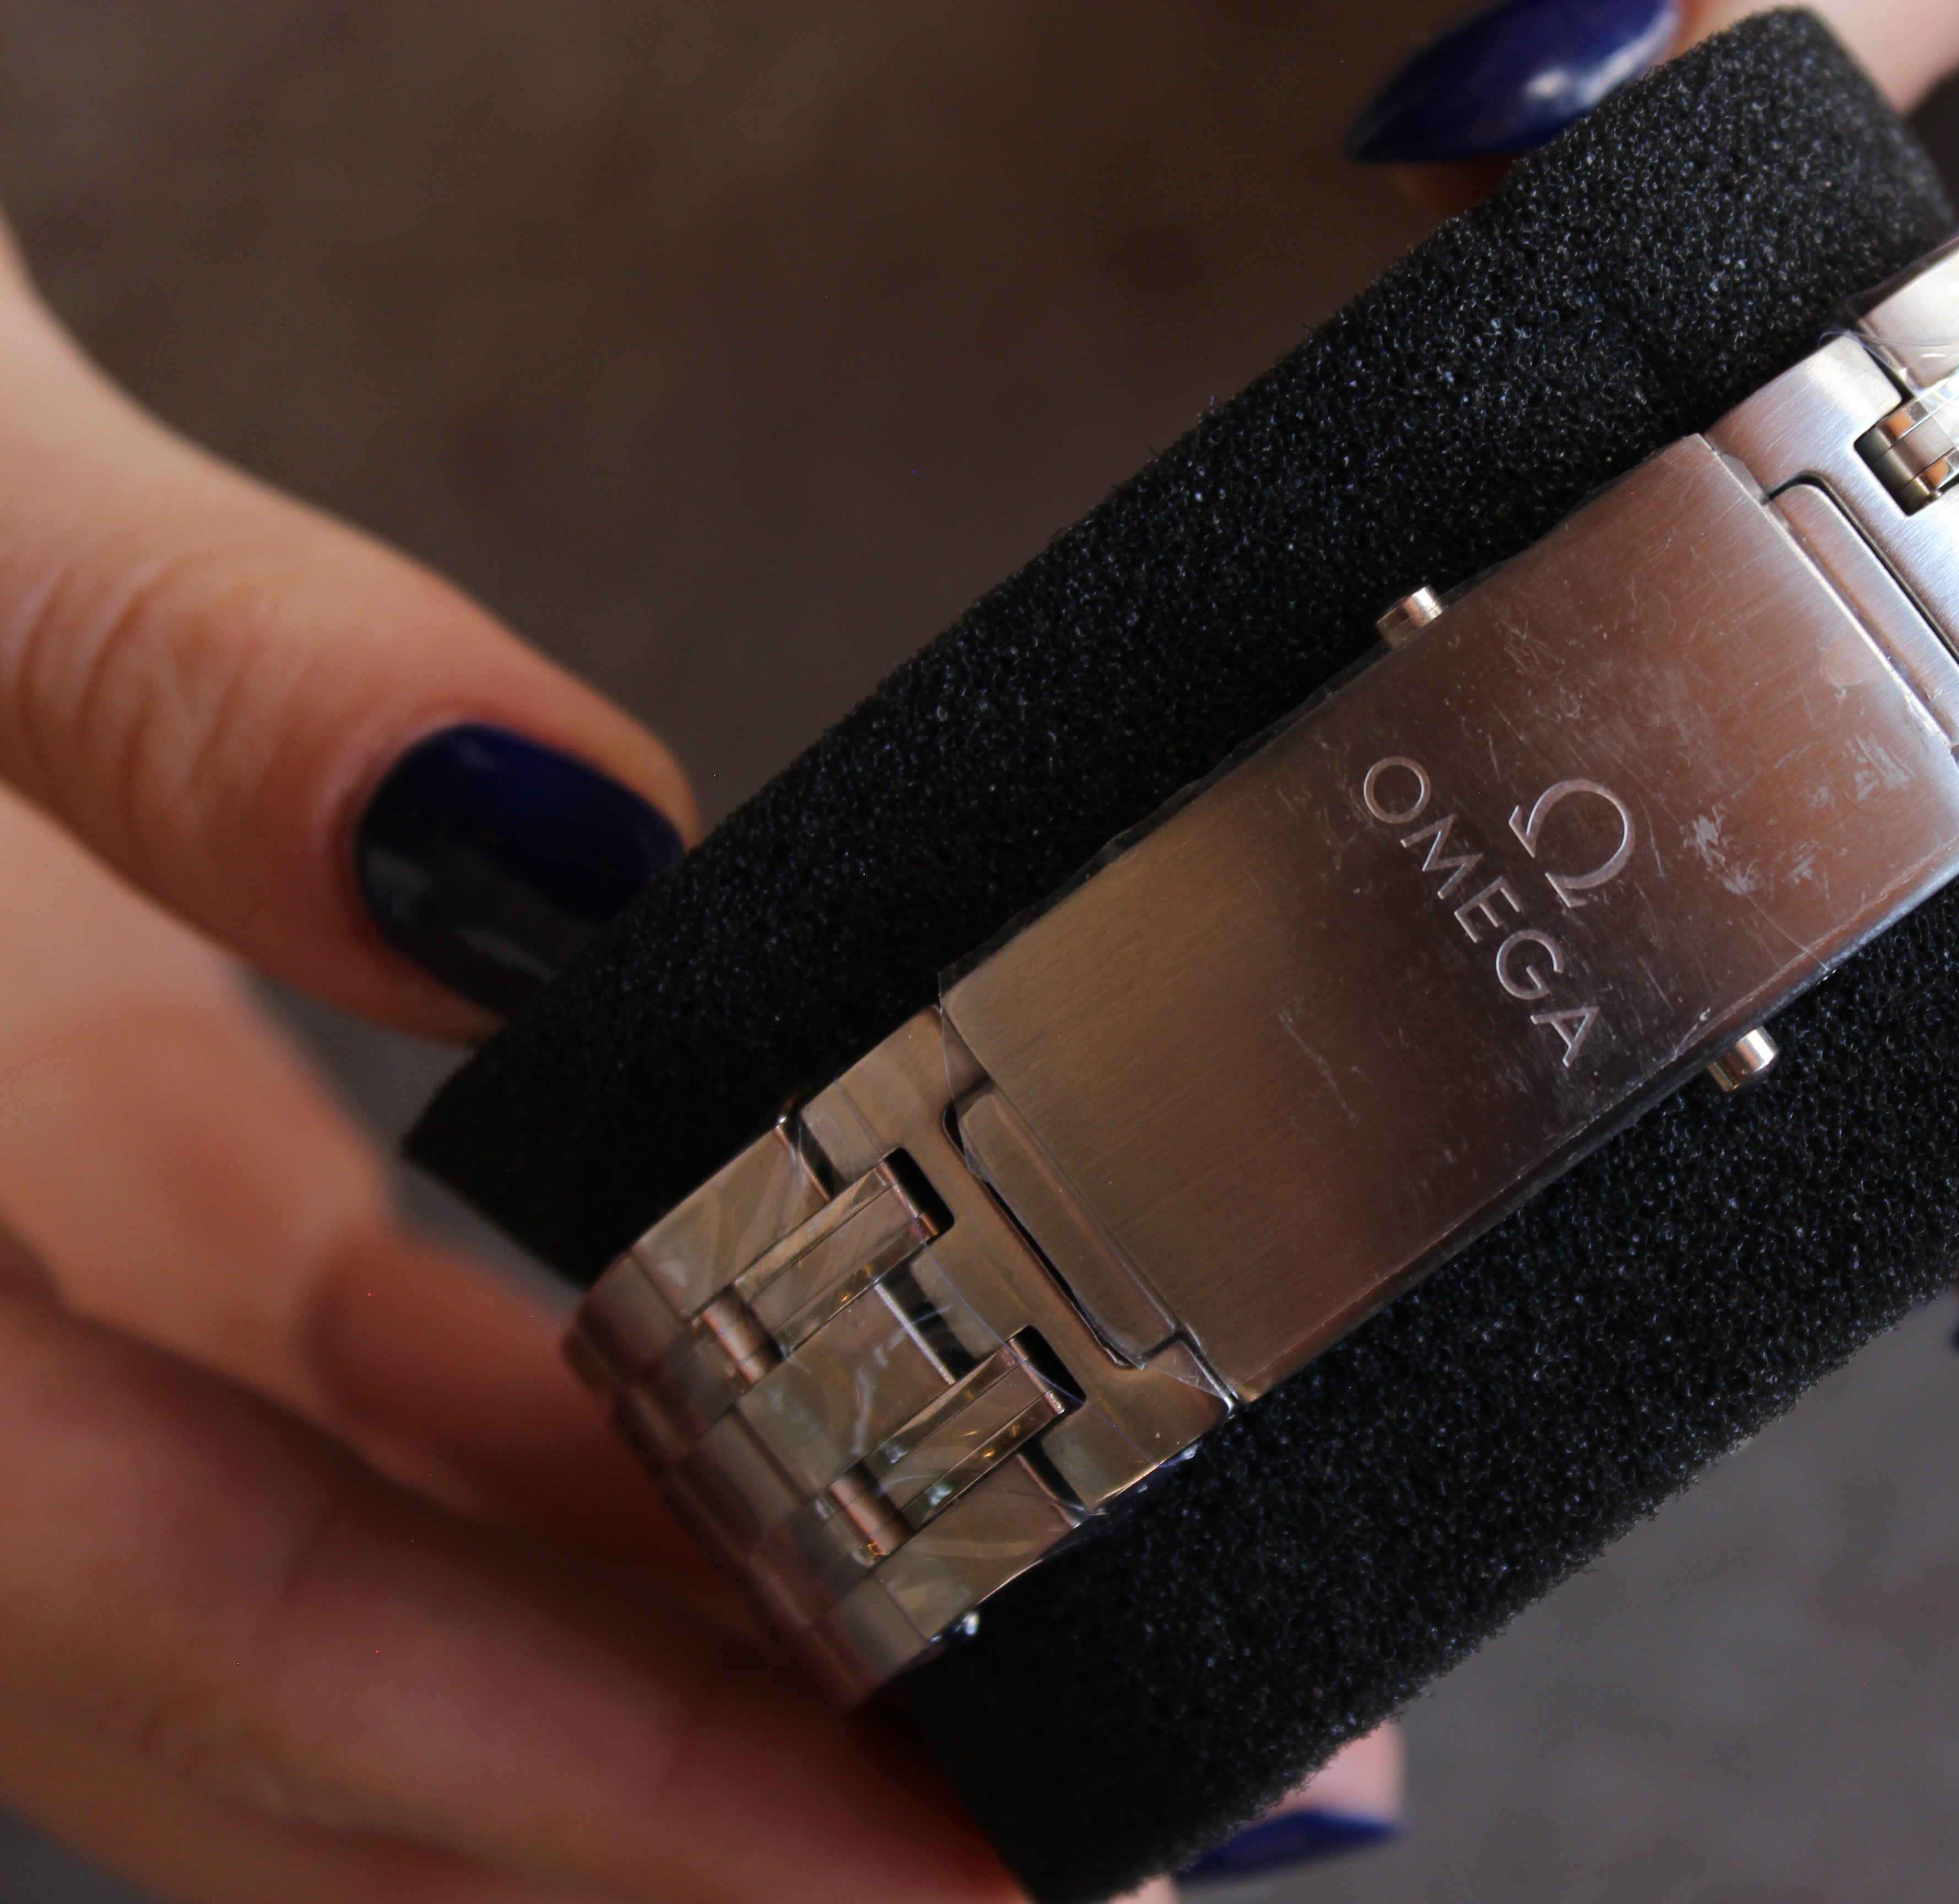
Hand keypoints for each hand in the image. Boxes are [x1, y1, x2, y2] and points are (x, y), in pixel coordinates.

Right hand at [0, 206, 1042, 1899]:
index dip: (578, 1784)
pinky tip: (737, 1442)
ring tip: (945, 1665)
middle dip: (633, 1803)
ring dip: (608, 1640)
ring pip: (277, 1573)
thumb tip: (541, 848)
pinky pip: (269, 1398)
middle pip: (251, 1695)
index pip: (188, 1618)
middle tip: (1015, 1844)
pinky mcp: (40, 1168)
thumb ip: (161, 659)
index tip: (932, 1871)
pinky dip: (511, 1452)